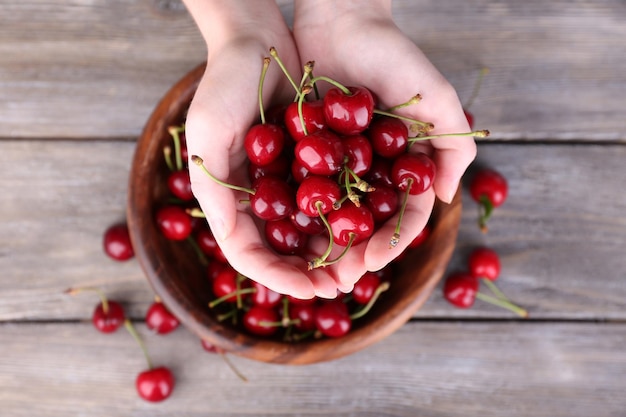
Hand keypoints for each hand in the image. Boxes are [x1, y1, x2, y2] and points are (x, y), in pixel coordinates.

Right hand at [183, 1, 340, 298]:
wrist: (258, 43)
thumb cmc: (223, 84)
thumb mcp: (207, 133)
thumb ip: (212, 188)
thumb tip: (230, 242)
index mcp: (226, 198)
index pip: (248, 252)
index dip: (277, 276)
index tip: (309, 290)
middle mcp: (255, 197)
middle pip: (280, 250)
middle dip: (308, 272)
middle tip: (339, 286)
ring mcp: (282, 182)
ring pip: (307, 231)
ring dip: (330, 252)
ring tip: (358, 267)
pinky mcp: (308, 163)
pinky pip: (327, 198)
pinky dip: (343, 216)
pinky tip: (366, 228)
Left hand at [292, 0, 476, 288]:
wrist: (340, 18)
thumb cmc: (393, 54)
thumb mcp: (436, 98)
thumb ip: (453, 147)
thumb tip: (446, 199)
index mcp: (405, 165)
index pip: (404, 215)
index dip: (391, 242)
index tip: (372, 263)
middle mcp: (373, 169)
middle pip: (366, 223)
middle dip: (354, 252)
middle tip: (338, 277)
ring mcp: (338, 162)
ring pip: (332, 213)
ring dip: (323, 243)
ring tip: (310, 267)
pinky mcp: (306, 150)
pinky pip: (300, 186)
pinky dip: (295, 212)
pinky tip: (283, 234)